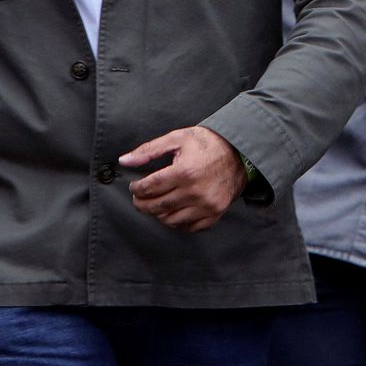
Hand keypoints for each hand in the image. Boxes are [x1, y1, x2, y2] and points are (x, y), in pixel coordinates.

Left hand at [121, 126, 247, 232]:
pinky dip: (179, 222)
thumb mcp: (178, 138)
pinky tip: (175, 210)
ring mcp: (206, 205)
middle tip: (140, 199)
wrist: (241, 152)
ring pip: (170, 220)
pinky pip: (190, 227)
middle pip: (157, 207)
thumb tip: (124, 161)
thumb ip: (149, 150)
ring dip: (159, 214)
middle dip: (142, 204)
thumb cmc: (208, 143)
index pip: (149, 188)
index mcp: (184, 171)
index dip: (136, 189)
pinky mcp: (215, 213)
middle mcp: (195, 192)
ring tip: (157, 203)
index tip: (135, 186)